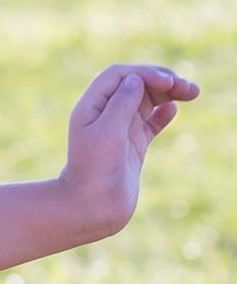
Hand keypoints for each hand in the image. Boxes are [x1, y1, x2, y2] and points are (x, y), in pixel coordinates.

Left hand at [61, 62, 198, 240]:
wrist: (92, 210)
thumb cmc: (94, 174)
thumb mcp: (106, 134)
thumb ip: (121, 103)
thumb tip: (136, 78)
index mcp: (91, 107)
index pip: (119, 75)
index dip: (144, 72)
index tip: (166, 83)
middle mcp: (104, 115)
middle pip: (136, 84)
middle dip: (162, 80)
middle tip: (186, 86)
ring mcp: (120, 130)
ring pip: (147, 101)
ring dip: (169, 93)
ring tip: (192, 92)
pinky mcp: (132, 146)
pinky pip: (150, 122)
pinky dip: (163, 113)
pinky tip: (173, 109)